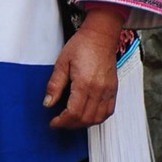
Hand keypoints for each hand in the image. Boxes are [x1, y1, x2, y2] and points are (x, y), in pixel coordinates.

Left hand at [45, 5, 126, 128]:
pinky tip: (87, 115)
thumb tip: (48, 103)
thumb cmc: (81, 46)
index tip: (53, 123)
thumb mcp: (61, 63)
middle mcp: (99, 90)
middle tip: (59, 123)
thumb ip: (54, 85)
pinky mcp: (113, 89)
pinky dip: (97, 118)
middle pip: (86, 118)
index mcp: (85, 83)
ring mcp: (109, 91)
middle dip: (70, 124)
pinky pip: (108, 111)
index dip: (62, 121)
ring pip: (98, 118)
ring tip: (71, 120)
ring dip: (83, 123)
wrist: (100, 37)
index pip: (74, 112)